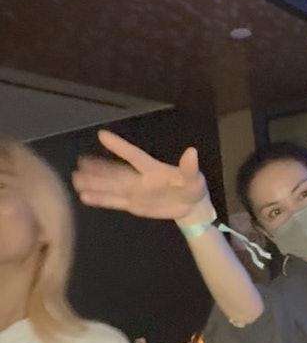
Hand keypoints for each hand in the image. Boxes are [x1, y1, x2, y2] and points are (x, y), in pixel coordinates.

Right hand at [72, 130, 209, 220]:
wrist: (191, 207)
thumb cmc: (193, 187)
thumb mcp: (195, 178)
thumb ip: (190, 168)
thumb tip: (192, 152)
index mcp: (153, 169)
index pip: (133, 155)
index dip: (119, 146)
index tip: (102, 135)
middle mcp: (139, 178)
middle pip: (115, 173)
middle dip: (98, 169)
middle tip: (79, 162)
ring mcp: (135, 191)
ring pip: (111, 186)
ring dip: (94, 182)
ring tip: (75, 178)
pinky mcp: (133, 204)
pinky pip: (114, 201)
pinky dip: (100, 199)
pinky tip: (85, 196)